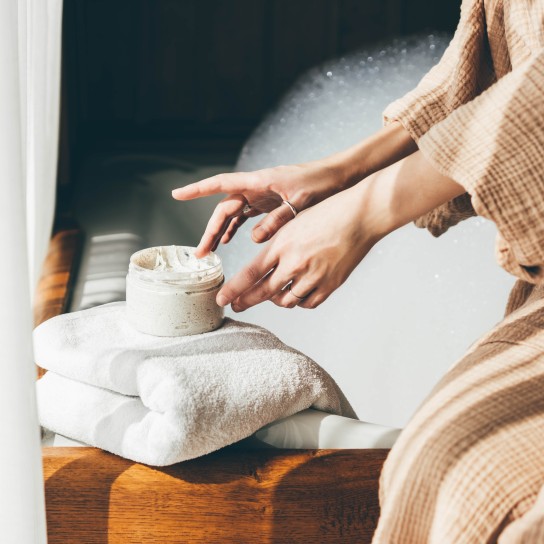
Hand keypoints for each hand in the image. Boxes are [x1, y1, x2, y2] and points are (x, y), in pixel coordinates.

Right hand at [172, 160, 348, 257]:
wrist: (339, 176)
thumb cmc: (320, 183)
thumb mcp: (299, 202)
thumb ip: (276, 219)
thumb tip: (252, 238)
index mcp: (258, 181)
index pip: (221, 184)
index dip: (197, 190)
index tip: (177, 195)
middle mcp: (256, 186)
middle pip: (225, 208)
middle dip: (211, 230)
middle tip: (201, 253)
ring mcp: (262, 194)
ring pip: (234, 213)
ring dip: (223, 231)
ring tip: (212, 251)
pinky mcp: (270, 201)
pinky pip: (247, 215)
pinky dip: (238, 227)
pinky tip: (232, 239)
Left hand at [216, 182, 381, 310]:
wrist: (359, 216)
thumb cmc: (326, 214)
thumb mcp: (293, 223)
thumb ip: (276, 246)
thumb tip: (262, 267)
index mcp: (282, 245)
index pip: (250, 274)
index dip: (234, 290)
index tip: (222, 299)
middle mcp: (295, 263)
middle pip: (264, 293)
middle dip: (246, 301)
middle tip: (236, 306)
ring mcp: (314, 276)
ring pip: (286, 301)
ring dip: (274, 300)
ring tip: (270, 295)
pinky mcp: (330, 285)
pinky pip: (307, 303)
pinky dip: (298, 301)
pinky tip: (294, 294)